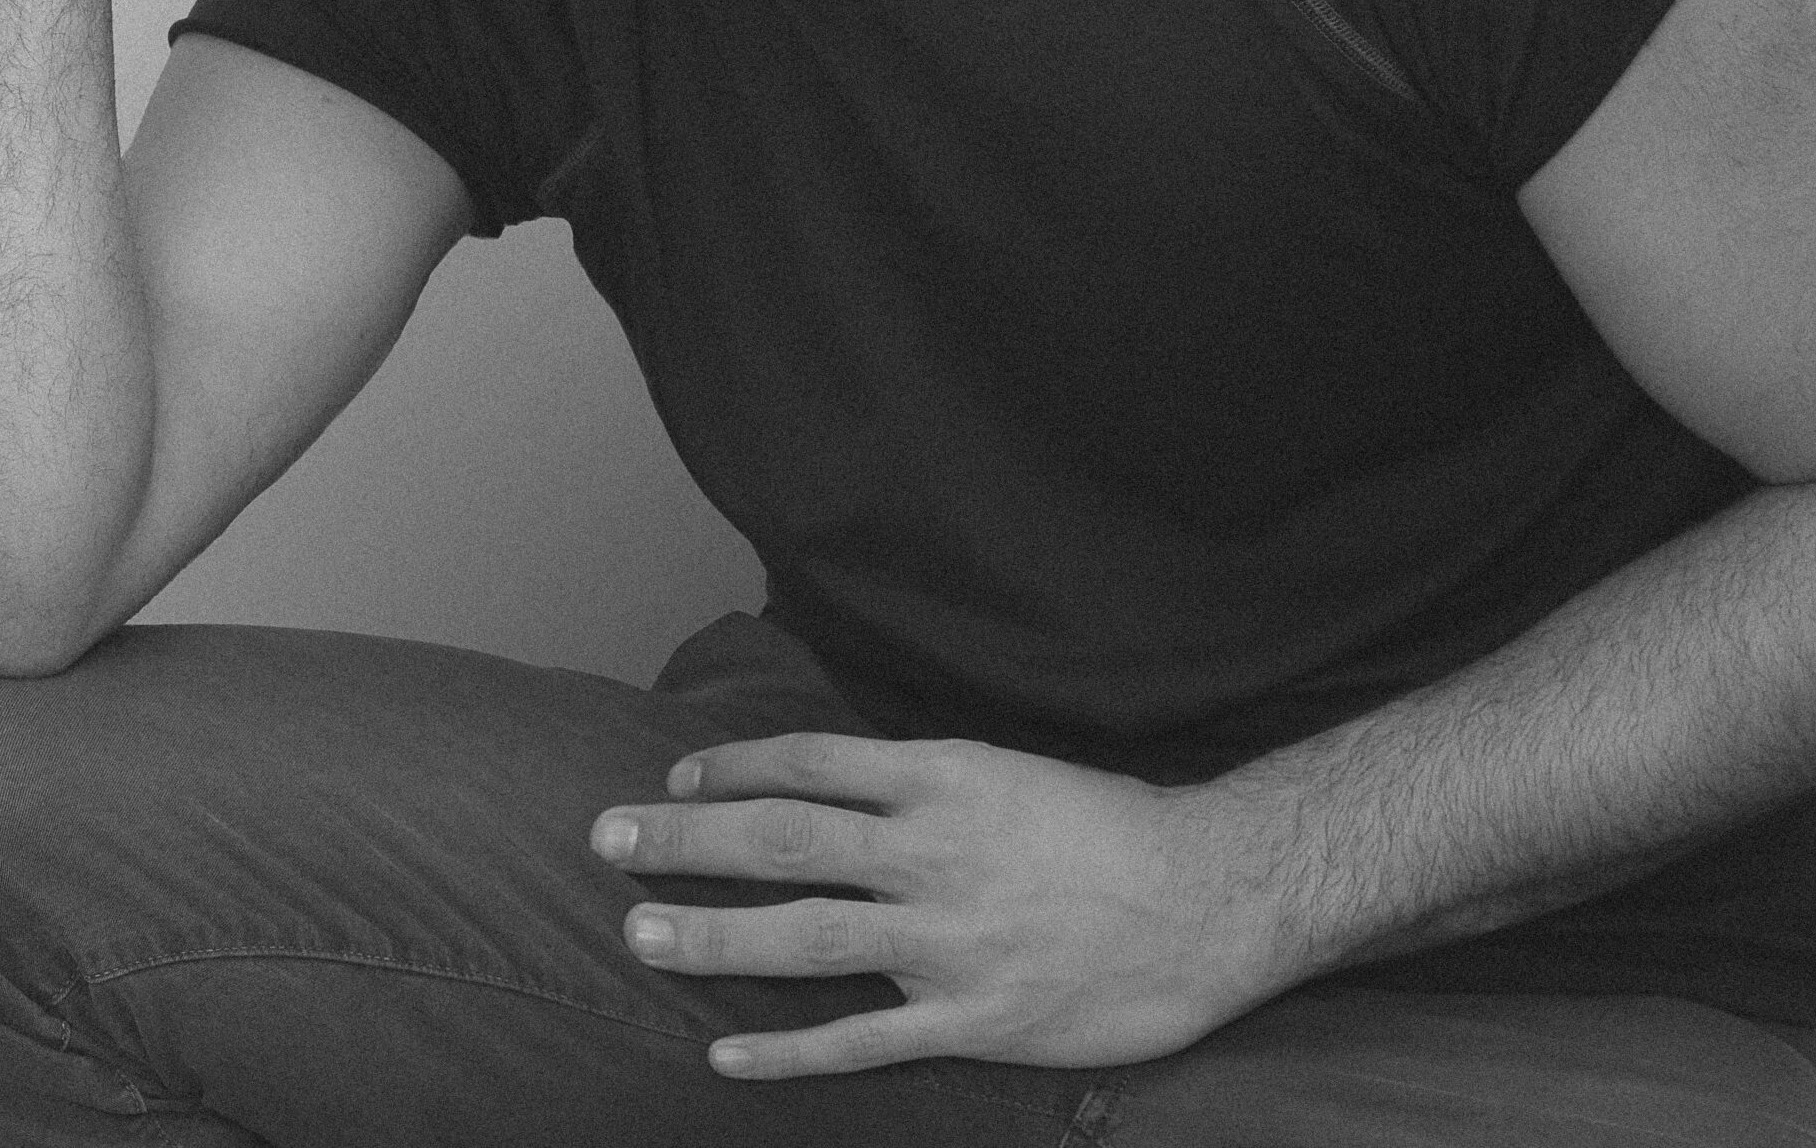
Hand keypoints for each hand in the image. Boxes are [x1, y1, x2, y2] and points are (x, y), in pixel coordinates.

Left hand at [589, 733, 1295, 1079]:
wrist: (1209, 898)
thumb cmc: (1109, 827)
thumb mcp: (1009, 773)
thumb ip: (925, 784)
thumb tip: (838, 784)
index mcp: (945, 778)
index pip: (810, 760)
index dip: (732, 765)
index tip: (676, 778)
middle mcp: (934, 850)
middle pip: (782, 837)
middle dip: (685, 838)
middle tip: (606, 836)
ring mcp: (948, 940)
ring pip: (803, 934)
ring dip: (711, 934)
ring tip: (637, 932)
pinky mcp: (971, 1019)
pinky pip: (858, 1040)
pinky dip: (784, 1049)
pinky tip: (722, 1055)